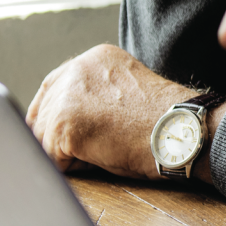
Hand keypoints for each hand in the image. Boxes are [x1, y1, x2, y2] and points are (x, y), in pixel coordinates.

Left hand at [25, 44, 196, 178]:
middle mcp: (78, 69)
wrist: (182, 132)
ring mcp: (69, 95)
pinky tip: (97, 160)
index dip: (48, 113)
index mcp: (95, 58)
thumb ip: (96, 95)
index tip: (48, 132)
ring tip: (99, 153)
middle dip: (52, 136)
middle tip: (74, 154)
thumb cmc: (165, 123)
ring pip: (43, 135)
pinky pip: (50, 156)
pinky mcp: (65, 123)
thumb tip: (65, 121)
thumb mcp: (127, 93)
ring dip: (64, 152)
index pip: (53, 85)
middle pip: (43, 110)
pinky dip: (68, 166)